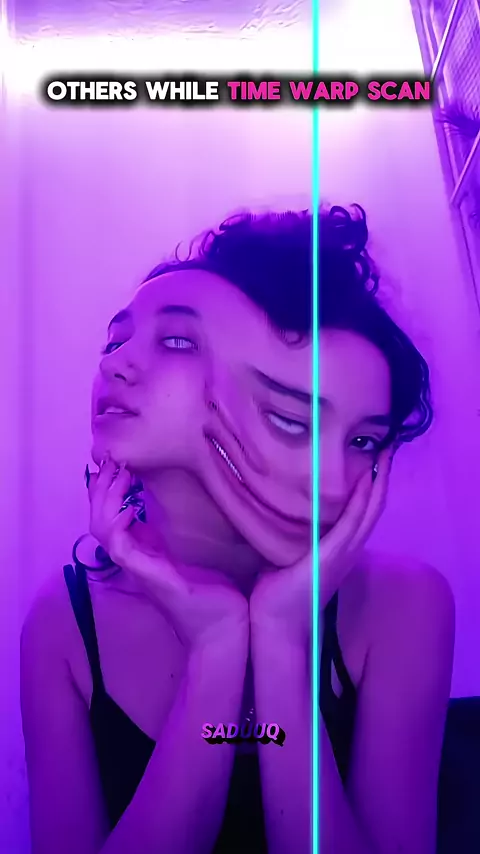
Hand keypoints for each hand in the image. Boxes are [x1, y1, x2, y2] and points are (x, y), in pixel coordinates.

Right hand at [88, 454, 248, 648]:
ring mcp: (137, 566)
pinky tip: (127, 506)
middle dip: (102, 486)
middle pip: (99, 517)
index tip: (121, 461)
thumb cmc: (219, 591)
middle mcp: (136, 556)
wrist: (225, 629)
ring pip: (100, 528)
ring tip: (118, 472)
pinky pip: (117, 546)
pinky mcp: (146, 574)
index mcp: (145, 549)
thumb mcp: (203, 549)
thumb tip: (199, 494)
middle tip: (113, 459)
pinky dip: (115, 523)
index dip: (109, 488)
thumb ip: (192, 526)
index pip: (111, 514)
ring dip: (105, 497)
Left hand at [250, 448, 392, 644]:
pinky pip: (353, 523)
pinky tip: (365, 480)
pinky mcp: (333, 556)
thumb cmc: (275, 592)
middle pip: (373, 508)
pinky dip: (362, 501)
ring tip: (383, 457)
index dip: (371, 487)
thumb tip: (274, 506)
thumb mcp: (285, 553)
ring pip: (369, 512)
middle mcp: (348, 550)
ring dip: (377, 484)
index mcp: (339, 550)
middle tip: (387, 449)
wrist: (274, 623)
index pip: (362, 512)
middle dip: (381, 478)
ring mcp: (344, 554)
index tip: (373, 459)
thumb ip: (291, 533)